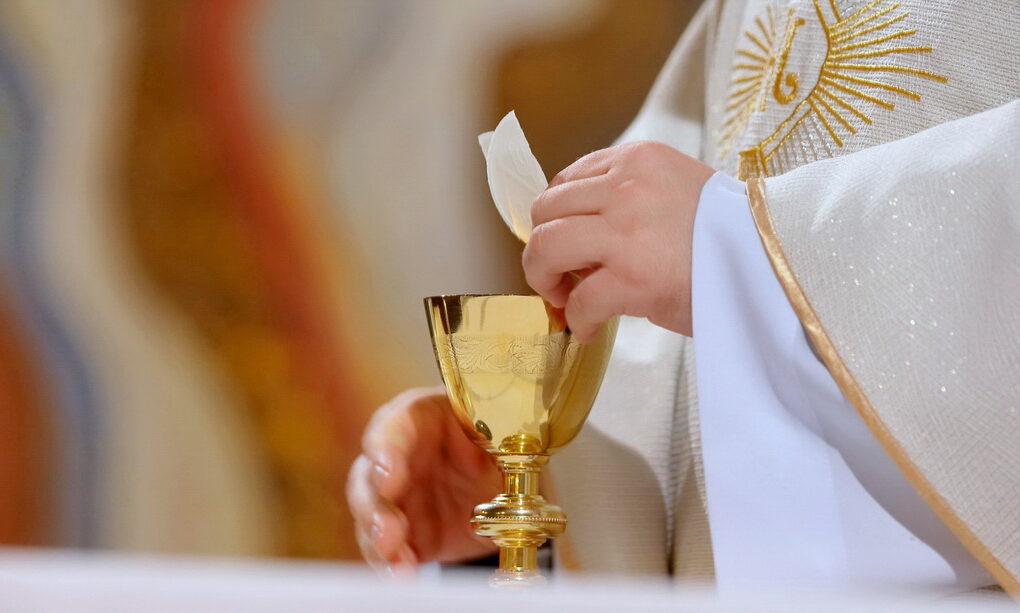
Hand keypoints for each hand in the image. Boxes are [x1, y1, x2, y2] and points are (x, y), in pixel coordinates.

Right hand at [347, 387, 499, 573]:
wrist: (509, 493)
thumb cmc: (503, 453)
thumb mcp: (511, 447)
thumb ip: (506, 456)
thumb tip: (507, 481)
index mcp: (426, 418)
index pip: (396, 422)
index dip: (386, 445)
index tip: (389, 472)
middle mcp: (401, 453)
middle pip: (371, 470)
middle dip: (375, 502)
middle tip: (388, 528)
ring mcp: (398, 494)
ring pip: (370, 511)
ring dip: (377, 536)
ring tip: (394, 557)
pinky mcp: (402, 532)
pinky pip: (384, 547)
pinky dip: (390, 562)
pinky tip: (401, 573)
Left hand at [522, 141, 714, 340]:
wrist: (779, 265)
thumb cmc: (732, 238)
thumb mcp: (678, 193)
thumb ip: (630, 200)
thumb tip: (580, 237)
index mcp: (639, 160)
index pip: (567, 179)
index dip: (558, 217)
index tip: (566, 244)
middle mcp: (627, 186)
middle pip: (546, 210)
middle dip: (542, 246)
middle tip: (557, 276)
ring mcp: (627, 230)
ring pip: (546, 246)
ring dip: (544, 278)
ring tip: (562, 299)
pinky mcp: (632, 277)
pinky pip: (578, 299)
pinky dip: (576, 319)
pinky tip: (590, 329)